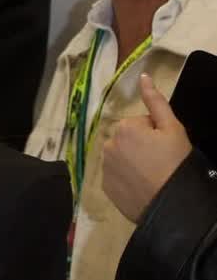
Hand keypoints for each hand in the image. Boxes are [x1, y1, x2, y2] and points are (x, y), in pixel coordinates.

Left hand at [102, 73, 192, 222]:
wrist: (171, 203)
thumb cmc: (175, 163)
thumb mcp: (172, 128)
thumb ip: (155, 101)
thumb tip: (143, 75)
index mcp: (124, 127)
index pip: (141, 123)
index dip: (156, 133)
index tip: (165, 147)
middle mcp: (107, 144)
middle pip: (128, 139)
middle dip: (141, 145)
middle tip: (159, 161)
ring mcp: (104, 167)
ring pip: (120, 156)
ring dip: (132, 160)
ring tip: (151, 174)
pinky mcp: (104, 186)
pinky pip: (115, 175)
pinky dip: (126, 177)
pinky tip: (141, 185)